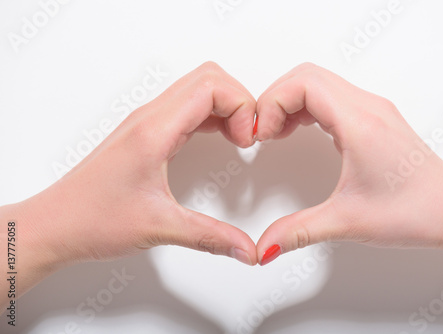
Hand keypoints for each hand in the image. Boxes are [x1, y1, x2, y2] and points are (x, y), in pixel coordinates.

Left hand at [1, 62, 257, 305]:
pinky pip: (186, 107)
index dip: (241, 105)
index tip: (248, 139)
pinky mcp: (146, 133)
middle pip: (208, 77)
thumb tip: (247, 247)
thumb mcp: (160, 227)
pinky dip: (211, 115)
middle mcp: (149, 119)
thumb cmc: (91, 219)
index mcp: (153, 131)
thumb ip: (211, 237)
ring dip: (225, 106)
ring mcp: (147, 123)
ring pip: (197, 88)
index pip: (210, 87)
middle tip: (248, 136)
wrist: (55, 225)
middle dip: (239, 100)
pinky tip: (219, 138)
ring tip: (238, 138)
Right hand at [255, 63, 442, 264]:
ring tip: (275, 133)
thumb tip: (265, 246)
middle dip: (275, 99)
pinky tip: (297, 131)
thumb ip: (299, 231)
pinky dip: (306, 107)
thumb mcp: (347, 222)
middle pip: (306, 75)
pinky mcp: (373, 118)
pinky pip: (330, 96)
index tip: (261, 134)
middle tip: (262, 132)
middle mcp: (367, 108)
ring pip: (318, 82)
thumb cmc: (416, 210)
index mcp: (360, 124)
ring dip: (290, 101)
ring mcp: (371, 109)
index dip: (272, 103)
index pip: (303, 84)